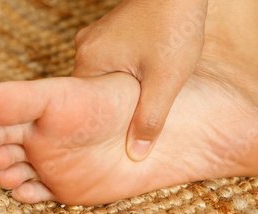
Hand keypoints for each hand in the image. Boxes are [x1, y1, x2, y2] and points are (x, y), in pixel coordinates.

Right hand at [72, 0, 207, 160]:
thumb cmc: (173, 28)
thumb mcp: (166, 79)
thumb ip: (150, 118)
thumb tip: (136, 153)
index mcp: (90, 61)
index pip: (83, 107)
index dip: (100, 125)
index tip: (112, 141)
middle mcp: (86, 48)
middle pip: (93, 92)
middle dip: (112, 108)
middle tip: (130, 124)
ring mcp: (97, 37)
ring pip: (105, 76)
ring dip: (121, 89)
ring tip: (141, 99)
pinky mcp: (110, 30)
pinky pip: (112, 60)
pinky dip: (125, 72)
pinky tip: (144, 75)